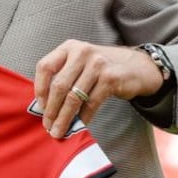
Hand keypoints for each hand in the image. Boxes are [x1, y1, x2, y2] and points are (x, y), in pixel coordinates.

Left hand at [34, 40, 164, 137]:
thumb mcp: (80, 62)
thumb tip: (45, 105)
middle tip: (48, 125)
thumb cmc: (101, 67)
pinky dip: (84, 117)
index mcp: (68, 47)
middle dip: (52, 109)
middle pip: (59, 85)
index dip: (40, 88)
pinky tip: (80, 124)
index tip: (40, 107)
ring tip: (60, 130)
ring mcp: (97, 64)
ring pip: (74, 97)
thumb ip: (63, 75)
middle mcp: (81, 52)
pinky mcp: (110, 78)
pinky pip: (91, 103)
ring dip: (65, 117)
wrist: (137, 66)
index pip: (45, 67)